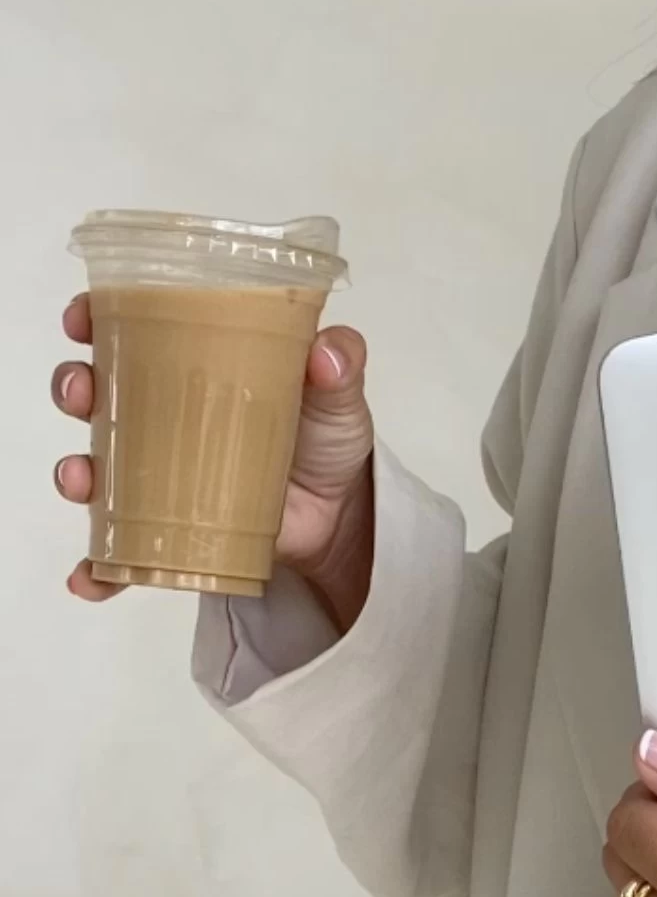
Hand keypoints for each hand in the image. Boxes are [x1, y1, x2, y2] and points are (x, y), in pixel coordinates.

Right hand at [51, 294, 375, 628]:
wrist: (341, 519)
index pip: (131, 329)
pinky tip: (91, 578)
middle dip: (75, 388)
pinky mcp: (171, 530)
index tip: (83, 320)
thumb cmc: (328, 440)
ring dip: (75, 471)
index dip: (96, 319)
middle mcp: (164, 415)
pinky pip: (122, 552)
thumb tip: (327, 357)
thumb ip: (340, 366)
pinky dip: (99, 567)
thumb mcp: (340, 395)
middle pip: (99, 393)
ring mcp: (162, 475)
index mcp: (196, 364)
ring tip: (81, 479)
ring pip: (98, 467)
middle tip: (83, 393)